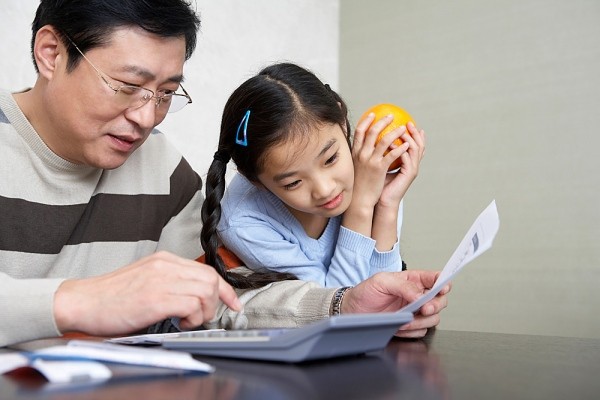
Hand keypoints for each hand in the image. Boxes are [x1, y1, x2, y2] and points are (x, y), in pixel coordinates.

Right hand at [53, 251, 241, 335]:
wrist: (81, 302)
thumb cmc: (110, 297)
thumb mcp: (146, 280)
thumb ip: (171, 282)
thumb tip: (195, 297)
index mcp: (164, 260)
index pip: (206, 269)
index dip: (225, 289)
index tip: (233, 302)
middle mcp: (165, 266)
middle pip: (211, 279)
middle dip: (215, 302)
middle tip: (202, 316)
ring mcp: (161, 280)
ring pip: (206, 291)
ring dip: (204, 311)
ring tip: (187, 320)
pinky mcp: (156, 298)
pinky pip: (192, 305)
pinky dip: (193, 318)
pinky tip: (179, 323)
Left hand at [341, 270, 449, 337]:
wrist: (353, 310)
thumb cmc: (365, 292)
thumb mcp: (382, 281)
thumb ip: (403, 286)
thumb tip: (419, 295)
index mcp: (413, 280)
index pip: (435, 279)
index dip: (443, 282)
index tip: (443, 288)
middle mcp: (417, 296)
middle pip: (440, 301)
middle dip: (435, 305)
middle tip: (424, 308)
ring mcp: (415, 311)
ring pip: (433, 318)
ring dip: (421, 321)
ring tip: (404, 320)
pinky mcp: (410, 326)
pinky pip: (422, 331)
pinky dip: (413, 331)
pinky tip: (400, 327)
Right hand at [350, 113, 409, 209]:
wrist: (359, 199)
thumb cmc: (358, 184)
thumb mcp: (355, 166)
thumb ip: (359, 156)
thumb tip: (364, 148)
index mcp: (355, 152)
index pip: (359, 131)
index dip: (366, 121)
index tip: (373, 114)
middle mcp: (362, 154)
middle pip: (372, 132)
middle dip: (383, 121)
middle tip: (392, 116)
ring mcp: (370, 160)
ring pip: (384, 141)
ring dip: (395, 132)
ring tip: (403, 128)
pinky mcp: (379, 168)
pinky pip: (392, 155)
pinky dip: (400, 148)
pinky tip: (407, 144)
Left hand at [378, 122, 425, 207]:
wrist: (380, 201)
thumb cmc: (378, 184)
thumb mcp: (380, 166)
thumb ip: (381, 154)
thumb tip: (372, 140)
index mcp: (407, 163)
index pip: (414, 145)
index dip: (414, 134)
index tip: (408, 122)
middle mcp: (412, 165)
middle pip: (419, 145)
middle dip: (415, 132)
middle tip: (408, 122)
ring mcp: (412, 170)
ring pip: (415, 150)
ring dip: (408, 138)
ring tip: (401, 129)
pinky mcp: (408, 175)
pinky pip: (406, 158)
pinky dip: (400, 149)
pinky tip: (392, 143)